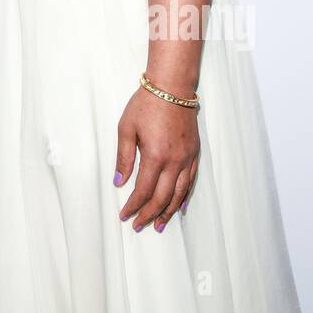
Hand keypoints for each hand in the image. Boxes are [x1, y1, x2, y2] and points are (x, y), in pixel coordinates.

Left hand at [114, 85, 199, 231]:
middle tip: (139, 226)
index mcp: (156, 156)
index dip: (134, 206)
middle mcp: (175, 161)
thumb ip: (123, 157)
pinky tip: (180, 206)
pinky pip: (191, 181)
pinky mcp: (194, 153)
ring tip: (159, 224)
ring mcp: (187, 158)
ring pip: (179, 193)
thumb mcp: (126, 128)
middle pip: (163, 197)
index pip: (144, 190)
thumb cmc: (146, 104)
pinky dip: (185, 196)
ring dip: (169, 211)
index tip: (125, 215)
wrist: (172, 86)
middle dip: (150, 214)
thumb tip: (119, 181)